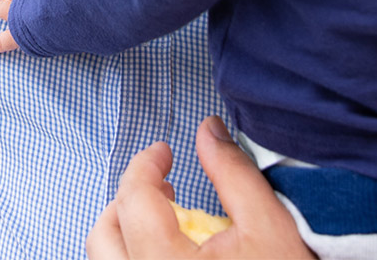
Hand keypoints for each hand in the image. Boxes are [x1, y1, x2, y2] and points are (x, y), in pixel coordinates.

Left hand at [85, 116, 314, 258]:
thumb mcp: (271, 226)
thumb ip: (233, 172)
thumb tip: (208, 130)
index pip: (133, 199)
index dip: (145, 164)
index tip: (164, 152)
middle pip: (104, 237)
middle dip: (126, 200)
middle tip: (161, 185)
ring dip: (125, 233)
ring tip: (164, 219)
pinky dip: (137, 258)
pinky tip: (172, 252)